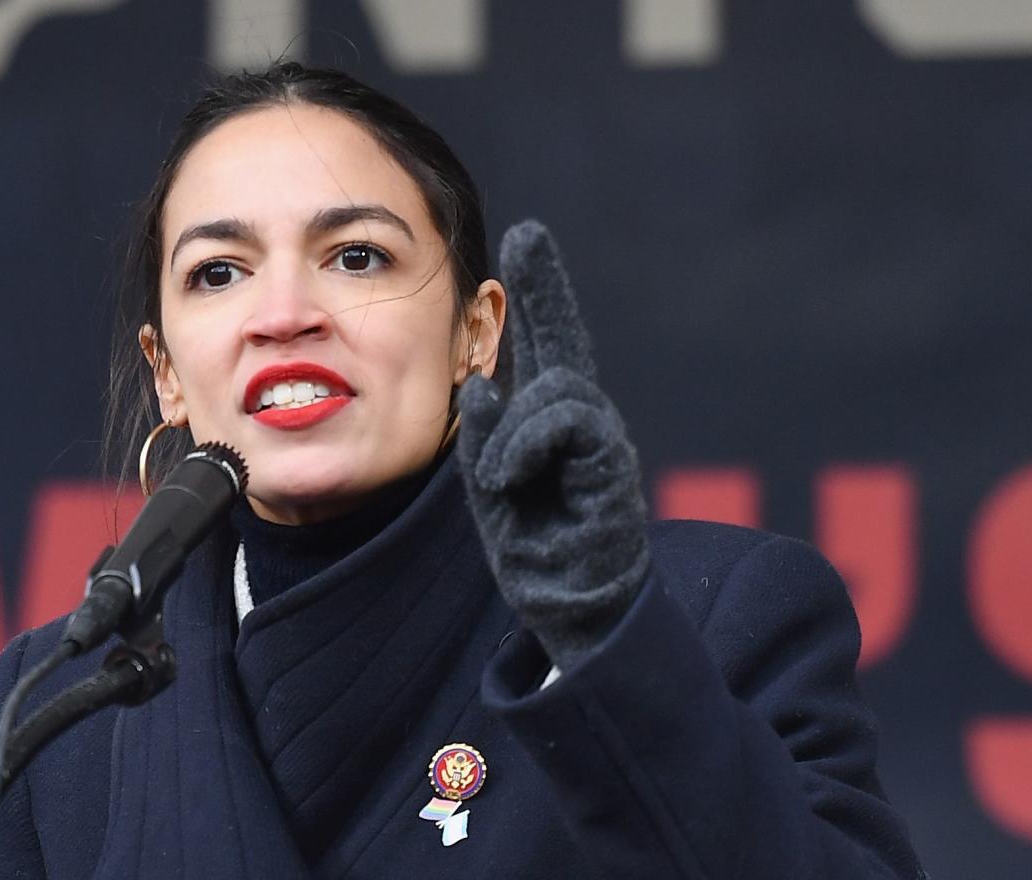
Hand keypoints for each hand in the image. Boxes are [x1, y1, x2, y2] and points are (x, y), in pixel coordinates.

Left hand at [457, 221, 648, 669]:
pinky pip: (568, 420)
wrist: (574, 609)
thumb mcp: (493, 488)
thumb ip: (485, 437)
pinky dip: (526, 442)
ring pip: (556, 387)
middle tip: (528, 235)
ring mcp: (601, 438)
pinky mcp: (613, 461)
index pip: (541, 347)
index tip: (524, 240)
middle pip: (562, 340)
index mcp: (546, 422)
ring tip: (502, 480)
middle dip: (544, 287)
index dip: (534, 295)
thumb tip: (479, 387)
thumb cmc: (535, 549)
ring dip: (514, 430)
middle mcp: (579, 420)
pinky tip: (508, 478)